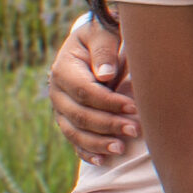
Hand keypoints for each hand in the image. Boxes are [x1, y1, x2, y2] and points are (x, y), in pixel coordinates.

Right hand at [47, 19, 137, 160]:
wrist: (92, 43)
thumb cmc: (102, 36)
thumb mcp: (102, 32)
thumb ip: (104, 49)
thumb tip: (105, 75)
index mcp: (64, 69)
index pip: (85, 91)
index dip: (109, 102)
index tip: (133, 107)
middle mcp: (57, 92)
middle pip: (80, 115)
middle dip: (108, 125)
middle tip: (135, 129)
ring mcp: (61, 109)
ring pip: (75, 132)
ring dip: (99, 142)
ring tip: (121, 149)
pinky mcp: (68, 121)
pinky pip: (74, 141)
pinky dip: (87, 152)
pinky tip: (103, 160)